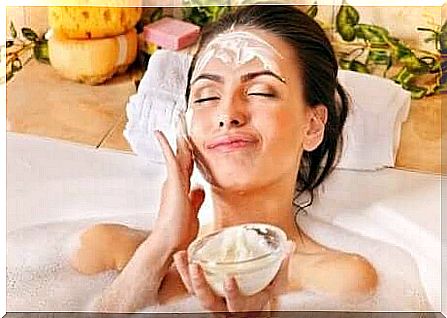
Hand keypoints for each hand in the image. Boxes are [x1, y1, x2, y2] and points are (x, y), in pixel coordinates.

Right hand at [153, 130, 205, 251]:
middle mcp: (175, 182)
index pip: (187, 166)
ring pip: (177, 154)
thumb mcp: (193, 212)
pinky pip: (170, 159)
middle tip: (182, 123)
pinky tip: (160, 134)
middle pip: (182, 156)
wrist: (169, 243)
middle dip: (183, 140)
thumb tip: (199, 189)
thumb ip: (196, 200)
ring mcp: (173, 182)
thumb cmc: (179, 232)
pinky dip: (166, 146)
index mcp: (181, 189)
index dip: (189, 153)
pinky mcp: (172, 183)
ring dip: (177, 138)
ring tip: (177, 121)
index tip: (190, 142)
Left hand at [173, 241, 295, 312]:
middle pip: (208, 301)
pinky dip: (183, 272)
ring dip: (187, 276)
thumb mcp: (275, 285)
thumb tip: (289, 246)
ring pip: (195, 294)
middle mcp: (225, 307)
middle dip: (200, 284)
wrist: (250, 311)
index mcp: (244, 306)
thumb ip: (281, 266)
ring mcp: (213, 302)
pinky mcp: (203, 292)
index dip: (233, 293)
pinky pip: (190, 285)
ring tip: (182, 257)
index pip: (236, 304)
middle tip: (195, 266)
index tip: (230, 278)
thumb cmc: (261, 296)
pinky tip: (180, 256)